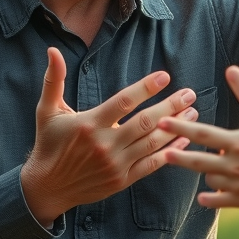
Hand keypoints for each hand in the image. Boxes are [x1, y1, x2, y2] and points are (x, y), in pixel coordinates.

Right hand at [20, 47, 197, 225]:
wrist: (46, 188)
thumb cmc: (49, 144)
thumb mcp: (47, 111)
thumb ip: (54, 80)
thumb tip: (53, 51)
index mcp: (90, 124)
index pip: (123, 102)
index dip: (146, 88)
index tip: (165, 77)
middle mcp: (105, 144)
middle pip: (145, 122)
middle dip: (170, 106)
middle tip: (189, 93)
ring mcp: (115, 164)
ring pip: (152, 143)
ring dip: (176, 127)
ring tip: (192, 112)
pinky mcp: (122, 180)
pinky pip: (151, 165)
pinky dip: (170, 152)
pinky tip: (183, 140)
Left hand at [159, 60, 238, 211]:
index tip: (230, 70)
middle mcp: (237, 155)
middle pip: (204, 139)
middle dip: (180, 129)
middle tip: (159, 122)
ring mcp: (235, 178)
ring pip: (205, 169)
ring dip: (187, 162)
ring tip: (167, 156)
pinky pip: (219, 199)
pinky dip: (210, 198)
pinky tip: (201, 198)